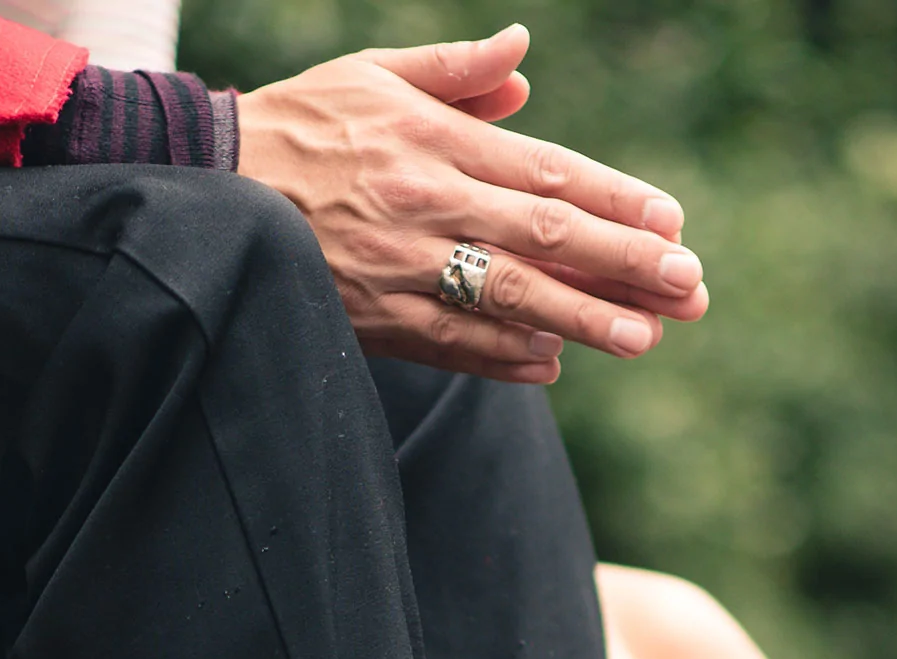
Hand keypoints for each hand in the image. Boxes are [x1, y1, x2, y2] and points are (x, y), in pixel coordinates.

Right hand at [236, 25, 707, 382]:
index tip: (671, 221)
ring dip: (581, 318)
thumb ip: (455, 70)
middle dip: (624, 264)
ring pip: (508, 295)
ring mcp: (400, 265)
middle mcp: (426, 202)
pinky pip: (452, 343)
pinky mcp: (373, 317)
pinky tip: (553, 365)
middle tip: (689, 287)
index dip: (615, 199)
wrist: (208, 186)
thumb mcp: (373, 74)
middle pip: (545, 236)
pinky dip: (504, 356)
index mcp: (434, 140)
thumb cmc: (302, 125)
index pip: (547, 172)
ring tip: (644, 337)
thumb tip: (523, 54)